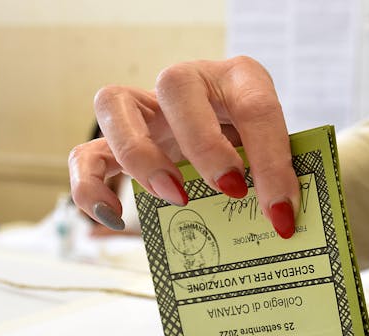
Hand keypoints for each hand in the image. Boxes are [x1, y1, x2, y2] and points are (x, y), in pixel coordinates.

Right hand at [68, 56, 299, 237]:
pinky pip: (85, 155)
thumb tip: (283, 223)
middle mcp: (187, 83)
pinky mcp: (117, 142)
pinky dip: (90, 186)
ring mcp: (146, 109)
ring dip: (141, 155)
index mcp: (239, 79)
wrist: (229, 139)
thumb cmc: (256, 145)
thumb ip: (282, 175)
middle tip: (231, 188)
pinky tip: (117, 215)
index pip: (256, 107)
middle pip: (175, 84)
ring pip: (113, 102)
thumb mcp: (278, 152)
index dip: (272, 162)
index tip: (282, 211)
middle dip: (204, 143)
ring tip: (176, 197)